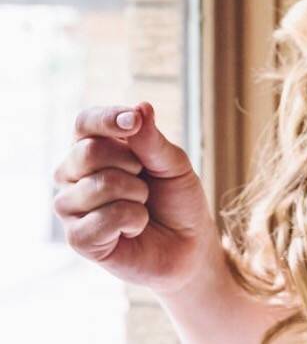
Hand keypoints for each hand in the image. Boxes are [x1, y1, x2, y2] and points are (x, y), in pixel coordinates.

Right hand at [52, 102, 222, 294]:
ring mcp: (72, 207)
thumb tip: (140, 108)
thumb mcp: (174, 165)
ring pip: (99, 185)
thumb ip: (153, 141)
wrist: (189, 245)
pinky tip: (134, 228)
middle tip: (145, 179)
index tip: (134, 120)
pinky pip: (104, 218)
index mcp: (93, 148)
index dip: (107, 118)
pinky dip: (133, 220)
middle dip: (132, 164)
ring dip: (137, 194)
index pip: (84, 123)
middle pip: (89, 151)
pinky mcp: (78, 239)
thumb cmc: (177, 200)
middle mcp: (73, 175)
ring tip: (142, 205)